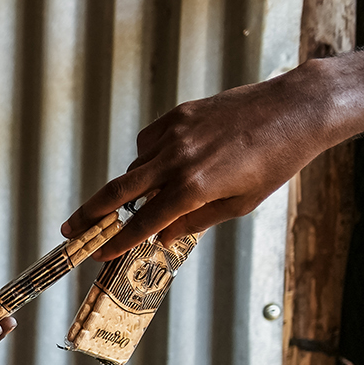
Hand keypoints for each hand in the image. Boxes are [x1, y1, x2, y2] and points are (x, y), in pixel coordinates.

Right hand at [64, 61, 340, 260]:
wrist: (295, 110)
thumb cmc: (275, 162)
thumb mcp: (240, 204)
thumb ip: (196, 221)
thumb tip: (163, 235)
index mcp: (193, 188)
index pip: (142, 222)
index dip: (117, 242)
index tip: (97, 254)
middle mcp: (177, 159)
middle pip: (117, 192)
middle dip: (89, 214)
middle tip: (69, 230)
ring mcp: (174, 133)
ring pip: (135, 166)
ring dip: (133, 185)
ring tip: (152, 194)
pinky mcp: (179, 114)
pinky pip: (148, 142)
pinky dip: (149, 157)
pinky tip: (167, 163)